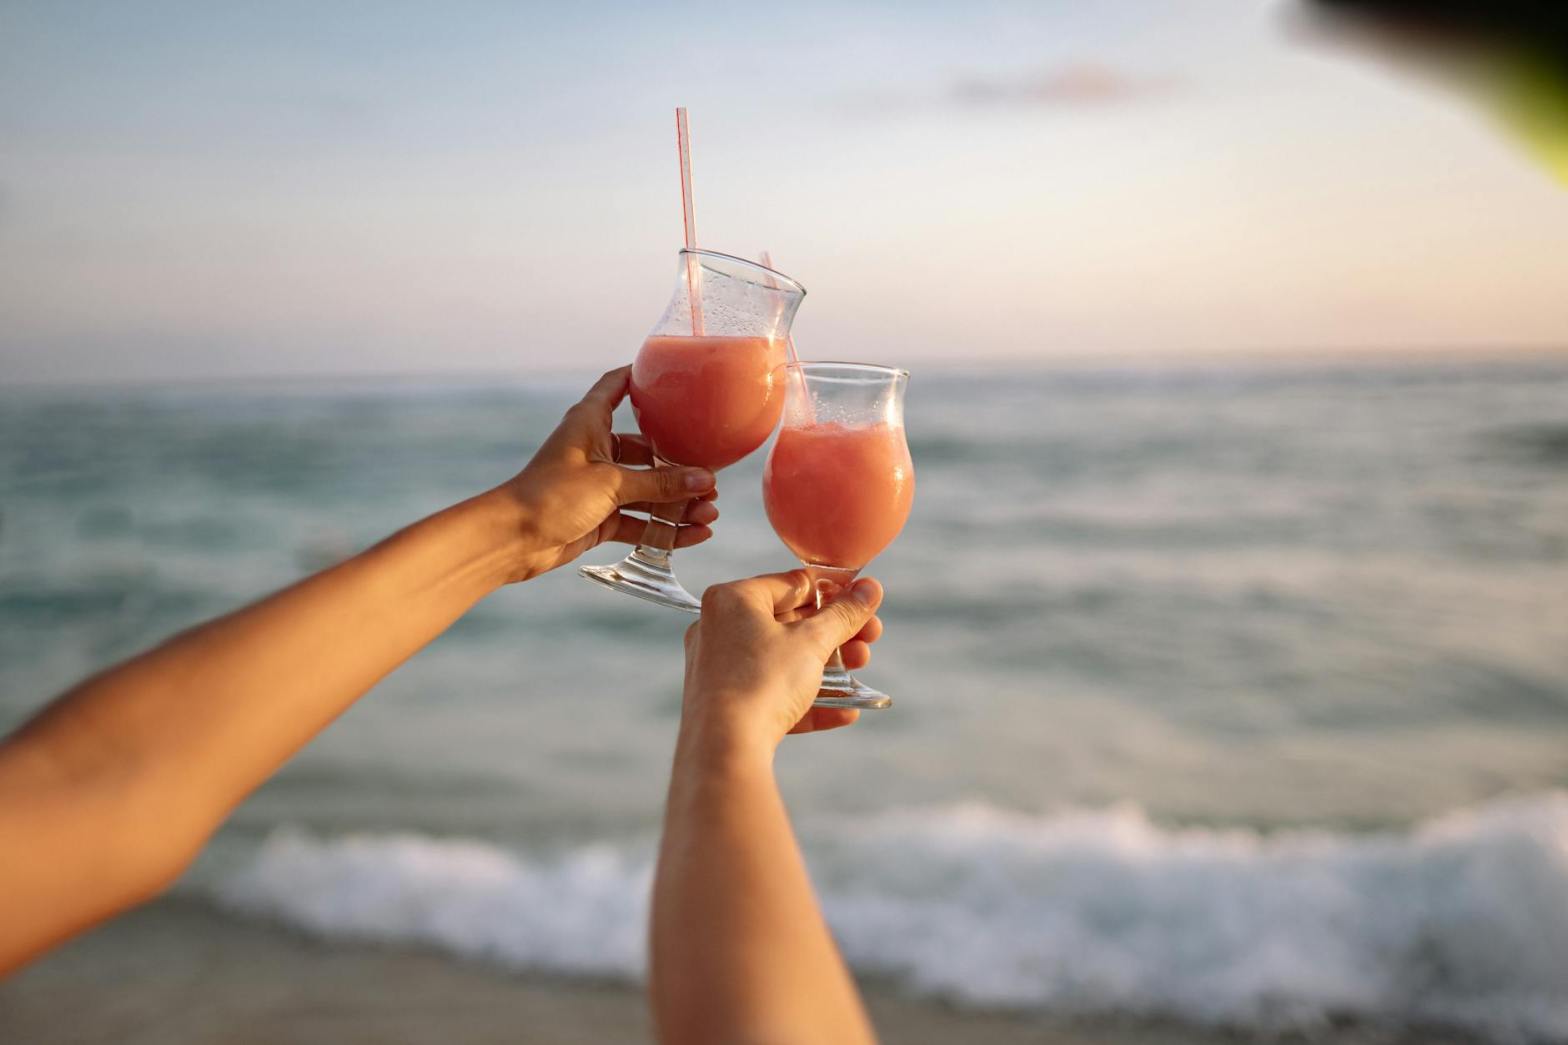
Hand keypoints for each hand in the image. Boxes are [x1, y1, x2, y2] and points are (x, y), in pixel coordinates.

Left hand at [486, 367, 718, 582]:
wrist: (511, 540)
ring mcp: (599, 486)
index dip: (642, 378)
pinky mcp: (600, 517)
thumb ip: (659, 484)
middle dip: (680, 467)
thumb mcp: (611, 484)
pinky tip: (694, 534)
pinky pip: (640, 521)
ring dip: (678, 503)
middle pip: (647, 451)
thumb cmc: (551, 496)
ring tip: (710, 513)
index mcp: (590, 423)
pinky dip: (664, 529)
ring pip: (648, 491)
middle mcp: (596, 450)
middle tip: (711, 479)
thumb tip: (704, 480)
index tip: (674, 375)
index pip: (618, 387)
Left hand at [680, 572, 884, 758]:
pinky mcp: (727, 705)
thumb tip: (870, 589)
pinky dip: (807, 698)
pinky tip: (846, 710)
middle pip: (789, 623)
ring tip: (860, 667)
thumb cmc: (761, 681)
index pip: (791, 585)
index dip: (832, 591)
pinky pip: (772, 694)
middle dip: (836, 632)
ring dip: (828, 664)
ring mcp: (720, 669)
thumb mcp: (811, 642)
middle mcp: (719, 629)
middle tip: (871, 636)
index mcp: (732, 600)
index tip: (863, 600)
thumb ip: (843, 614)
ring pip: (784, 660)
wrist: (725, 747)